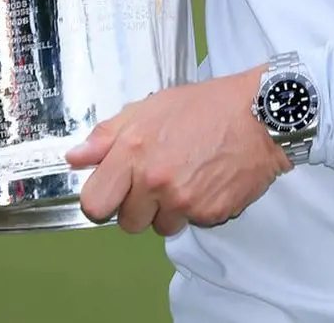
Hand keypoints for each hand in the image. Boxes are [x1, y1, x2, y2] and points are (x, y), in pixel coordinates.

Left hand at [65, 65, 290, 235]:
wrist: (258, 113)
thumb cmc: (205, 106)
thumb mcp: (151, 107)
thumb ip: (108, 134)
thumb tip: (75, 157)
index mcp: (134, 151)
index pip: (94, 203)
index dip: (103, 197)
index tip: (115, 189)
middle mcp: (154, 180)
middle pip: (126, 222)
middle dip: (138, 206)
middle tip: (158, 178)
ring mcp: (183, 200)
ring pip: (159, 227)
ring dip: (168, 210)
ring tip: (187, 176)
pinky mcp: (209, 214)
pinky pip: (191, 223)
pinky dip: (197, 208)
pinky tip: (208, 180)